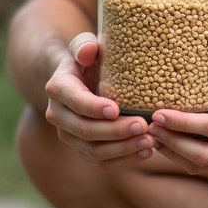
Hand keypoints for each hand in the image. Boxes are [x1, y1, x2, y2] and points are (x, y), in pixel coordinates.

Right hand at [43, 32, 157, 168]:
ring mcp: (70, 136)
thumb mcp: (84, 45)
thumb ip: (84, 45)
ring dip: (123, 149)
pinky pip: (102, 162)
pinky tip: (146, 152)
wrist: (78, 79)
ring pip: (94, 151)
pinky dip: (124, 160)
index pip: (75, 102)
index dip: (94, 108)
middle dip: (115, 131)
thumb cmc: (87, 59)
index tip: (117, 109)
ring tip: (150, 141)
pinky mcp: (83, 149)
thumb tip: (89, 51)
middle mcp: (58, 116)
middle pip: (85, 130)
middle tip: (143, 126)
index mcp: (58, 89)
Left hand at [148, 53, 207, 172]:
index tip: (160, 113)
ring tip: (152, 134)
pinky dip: (184, 158)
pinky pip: (207, 167)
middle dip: (169, 143)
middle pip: (200, 156)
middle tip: (148, 125)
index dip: (182, 123)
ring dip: (173, 153)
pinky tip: (170, 142)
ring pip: (200, 166)